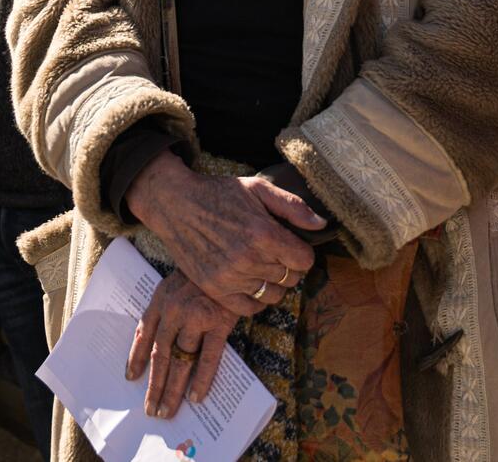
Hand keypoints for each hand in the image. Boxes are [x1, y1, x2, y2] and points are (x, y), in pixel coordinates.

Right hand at [125, 153, 318, 306]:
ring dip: (273, 283)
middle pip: (291, 278)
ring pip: (272, 294)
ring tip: (261, 266)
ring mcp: (230, 278)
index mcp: (263, 233)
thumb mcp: (258, 189)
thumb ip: (293, 207)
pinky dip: (255, 299)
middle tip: (274, 253)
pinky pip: (249, 309)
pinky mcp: (215, 290)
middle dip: (288, 266)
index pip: (304, 261)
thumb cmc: (219, 194)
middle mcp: (248, 259)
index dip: (302, 253)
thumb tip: (322, 224)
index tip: (291, 245)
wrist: (176, 204)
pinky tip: (249, 281)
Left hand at [126, 271, 244, 418]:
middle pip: (160, 355)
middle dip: (154, 385)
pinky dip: (202, 379)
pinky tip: (196, 397)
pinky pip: (209, 358)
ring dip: (173, 389)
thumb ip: (165, 307)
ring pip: (180, 361)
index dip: (135, 357)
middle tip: (151, 410)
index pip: (143, 333)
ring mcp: (196, 317)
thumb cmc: (205, 271)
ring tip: (167, 411)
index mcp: (161, 300)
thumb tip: (155, 340)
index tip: (131, 378)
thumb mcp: (177, 282)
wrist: (233, 254)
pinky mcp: (219, 322)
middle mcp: (174, 311)